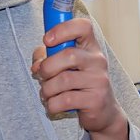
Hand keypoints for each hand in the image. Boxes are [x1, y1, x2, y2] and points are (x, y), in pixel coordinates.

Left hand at [31, 18, 128, 139]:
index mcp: (90, 47)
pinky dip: (52, 104)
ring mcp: (99, 80)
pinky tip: (54, 104)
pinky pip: (65, 100)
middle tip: (42, 76)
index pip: (83, 26)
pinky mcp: (96, 99)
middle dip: (47, 67)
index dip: (63, 29)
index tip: (47, 40)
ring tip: (47, 93)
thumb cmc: (79, 85)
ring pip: (63, 80)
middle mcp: (98, 60)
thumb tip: (37, 62)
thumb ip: (48, 57)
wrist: (102, 112)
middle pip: (69, 55)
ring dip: (47, 89)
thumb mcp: (64, 66)